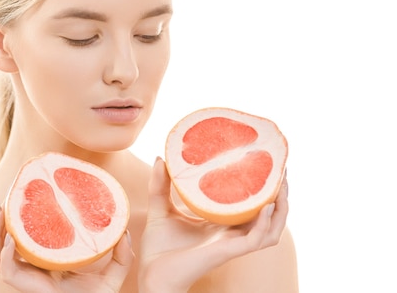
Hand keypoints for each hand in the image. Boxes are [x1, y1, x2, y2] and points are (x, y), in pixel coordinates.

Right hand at [0, 207, 133, 292]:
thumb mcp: (114, 274)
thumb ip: (122, 255)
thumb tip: (124, 232)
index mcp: (47, 261)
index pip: (25, 240)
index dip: (19, 220)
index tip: (23, 198)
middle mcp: (33, 268)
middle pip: (3, 245)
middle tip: (6, 201)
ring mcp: (28, 278)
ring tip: (2, 213)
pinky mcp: (26, 287)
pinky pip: (6, 271)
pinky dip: (4, 255)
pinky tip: (12, 239)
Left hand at [139, 157, 288, 292]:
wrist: (151, 275)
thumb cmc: (158, 249)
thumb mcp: (160, 209)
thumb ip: (160, 185)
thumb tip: (159, 157)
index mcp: (219, 224)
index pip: (248, 206)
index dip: (260, 188)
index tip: (265, 164)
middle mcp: (230, 234)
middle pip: (267, 216)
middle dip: (279, 195)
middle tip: (280, 169)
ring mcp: (231, 244)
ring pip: (271, 230)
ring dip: (281, 209)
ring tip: (282, 186)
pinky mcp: (226, 252)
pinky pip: (255, 240)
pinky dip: (264, 224)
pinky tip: (266, 207)